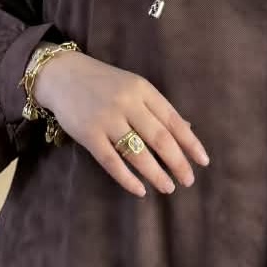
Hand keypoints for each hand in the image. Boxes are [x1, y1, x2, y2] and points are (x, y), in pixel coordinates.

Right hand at [33, 50, 209, 197]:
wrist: (63, 75)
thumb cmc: (104, 83)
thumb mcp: (134, 86)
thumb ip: (157, 108)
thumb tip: (188, 130)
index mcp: (143, 89)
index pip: (173, 120)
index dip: (190, 143)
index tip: (203, 162)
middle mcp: (127, 103)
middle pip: (160, 138)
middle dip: (177, 162)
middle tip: (188, 181)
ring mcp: (107, 119)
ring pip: (138, 152)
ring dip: (156, 173)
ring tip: (168, 188)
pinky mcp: (89, 134)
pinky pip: (112, 162)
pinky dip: (127, 179)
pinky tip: (140, 190)